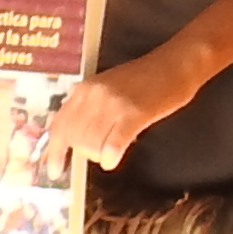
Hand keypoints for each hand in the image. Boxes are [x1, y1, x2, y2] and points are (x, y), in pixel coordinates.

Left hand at [60, 42, 210, 167]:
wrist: (177, 63)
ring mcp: (114, 104)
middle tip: (99, 152)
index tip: (54, 170)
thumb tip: (71, 137)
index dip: (54, 152)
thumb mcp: (108, 86)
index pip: (59, 126)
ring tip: (111, 150)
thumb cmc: (146, 77)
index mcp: (85, 89)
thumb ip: (87, 107)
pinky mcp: (135, 113)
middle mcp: (95, 95)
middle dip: (85, 153)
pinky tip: (113, 160)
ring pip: (92, 146)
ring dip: (99, 155)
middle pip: (76, 140)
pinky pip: (113, 145)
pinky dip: (110, 158)